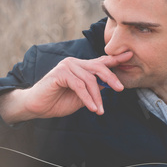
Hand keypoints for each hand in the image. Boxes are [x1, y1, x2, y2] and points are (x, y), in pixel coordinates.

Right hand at [0, 52, 132, 123]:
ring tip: (100, 110)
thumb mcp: (81, 97)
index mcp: (81, 67)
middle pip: (98, 67)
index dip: (115, 59)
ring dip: (97, 97)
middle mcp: (74, 63)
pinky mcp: (60, 74)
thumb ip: (93, 89)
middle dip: (111, 78)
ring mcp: (66, 66)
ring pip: (89, 80)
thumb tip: (109, 85)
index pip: (100, 61)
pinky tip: (92, 108)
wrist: (37, 106)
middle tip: (120, 89)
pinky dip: (87, 98)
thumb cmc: (57, 102)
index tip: (130, 56)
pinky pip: (79, 85)